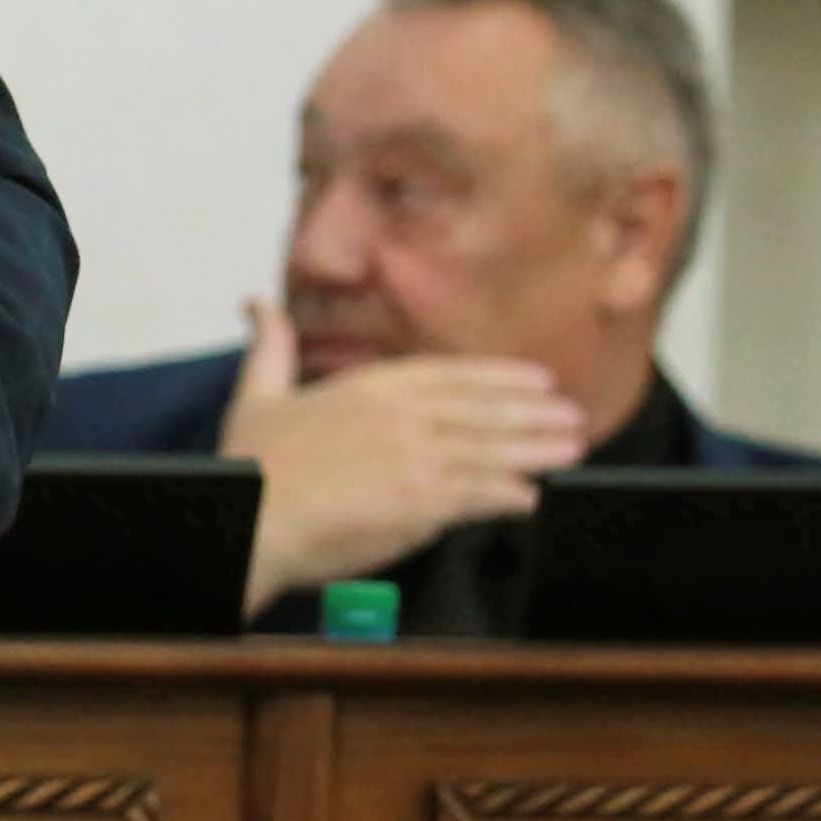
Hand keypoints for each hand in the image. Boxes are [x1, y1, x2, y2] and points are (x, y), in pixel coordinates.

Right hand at [215, 298, 589, 611]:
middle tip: (572, 416)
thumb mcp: (257, 393)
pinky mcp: (421, 502)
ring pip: (492, 450)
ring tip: (571, 450)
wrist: (249, 517)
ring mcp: (416, 457)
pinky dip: (509, 495)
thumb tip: (255, 303)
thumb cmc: (250, 466)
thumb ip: (271, 345)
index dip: (499, 377)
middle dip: (533, 414)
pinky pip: (479, 496)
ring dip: (536, 450)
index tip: (536, 380)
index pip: (450, 375)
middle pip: (483, 411)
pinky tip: (532, 497)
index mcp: (369, 387)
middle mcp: (401, 415)